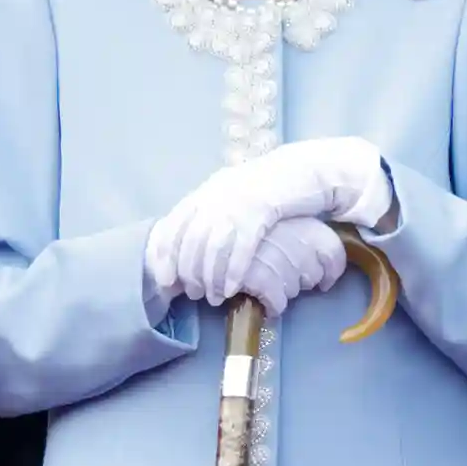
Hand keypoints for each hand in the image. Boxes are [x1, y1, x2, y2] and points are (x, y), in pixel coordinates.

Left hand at [149, 137, 388, 302]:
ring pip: (214, 247)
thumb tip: (193, 247)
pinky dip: (233, 271)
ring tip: (214, 297)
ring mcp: (238, 203)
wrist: (301, 168)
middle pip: (192, 241)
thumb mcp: (233, 193)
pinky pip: (241, 248)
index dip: (166, 255)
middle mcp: (216, 195)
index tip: (165, 279)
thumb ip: (212, 212)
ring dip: (211, 278)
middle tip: (193, 293)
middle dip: (190, 272)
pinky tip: (232, 288)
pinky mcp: (261, 211)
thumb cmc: (267, 187)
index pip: (174, 224)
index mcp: (206, 190)